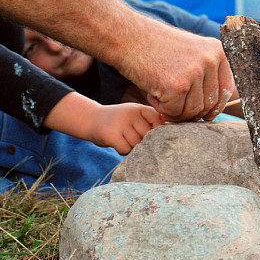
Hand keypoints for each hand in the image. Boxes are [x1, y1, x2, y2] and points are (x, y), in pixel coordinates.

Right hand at [44, 93, 164, 153]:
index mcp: (139, 108)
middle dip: (143, 142)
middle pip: (147, 136)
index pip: (158, 119)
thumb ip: (149, 122)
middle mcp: (130, 114)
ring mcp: (120, 123)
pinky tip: (117, 143)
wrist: (91, 119)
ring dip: (132, 147)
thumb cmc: (118, 120)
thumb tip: (168, 136)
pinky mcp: (110, 134)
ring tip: (123, 139)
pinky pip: (125, 150)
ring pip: (136, 144)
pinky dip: (122, 151)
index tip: (156, 137)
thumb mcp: (134, 115)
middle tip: (133, 139)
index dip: (159, 130)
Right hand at [120, 17, 235, 121]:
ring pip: (193, 111)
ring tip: (160, 96)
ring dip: (176, 111)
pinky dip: (162, 109)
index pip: (226, 90)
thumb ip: (207, 73)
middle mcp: (210, 60)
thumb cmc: (156, 47)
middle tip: (173, 104)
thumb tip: (215, 109)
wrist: (128, 36)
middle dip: (192, 111)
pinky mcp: (177, 86)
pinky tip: (152, 94)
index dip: (213, 106)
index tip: (200, 112)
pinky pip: (175, 112)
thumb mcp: (191, 52)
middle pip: (210, 104)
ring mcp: (194, 72)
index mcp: (218, 51)